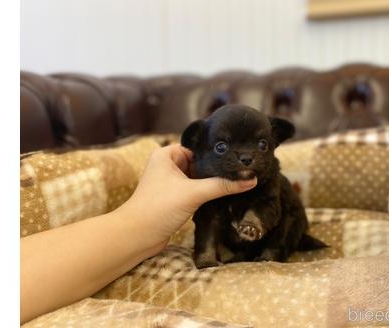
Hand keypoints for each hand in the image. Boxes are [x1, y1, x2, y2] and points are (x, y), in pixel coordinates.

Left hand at [116, 144, 256, 247]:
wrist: (137, 236)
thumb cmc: (159, 208)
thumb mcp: (194, 193)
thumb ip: (222, 185)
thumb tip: (250, 180)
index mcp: (166, 154)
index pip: (198, 149)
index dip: (216, 155)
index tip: (238, 158)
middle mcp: (167, 165)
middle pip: (200, 164)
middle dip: (217, 171)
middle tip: (242, 171)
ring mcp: (171, 183)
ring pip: (199, 179)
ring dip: (212, 183)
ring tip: (237, 182)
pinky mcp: (175, 198)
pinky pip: (196, 191)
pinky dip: (207, 194)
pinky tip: (223, 196)